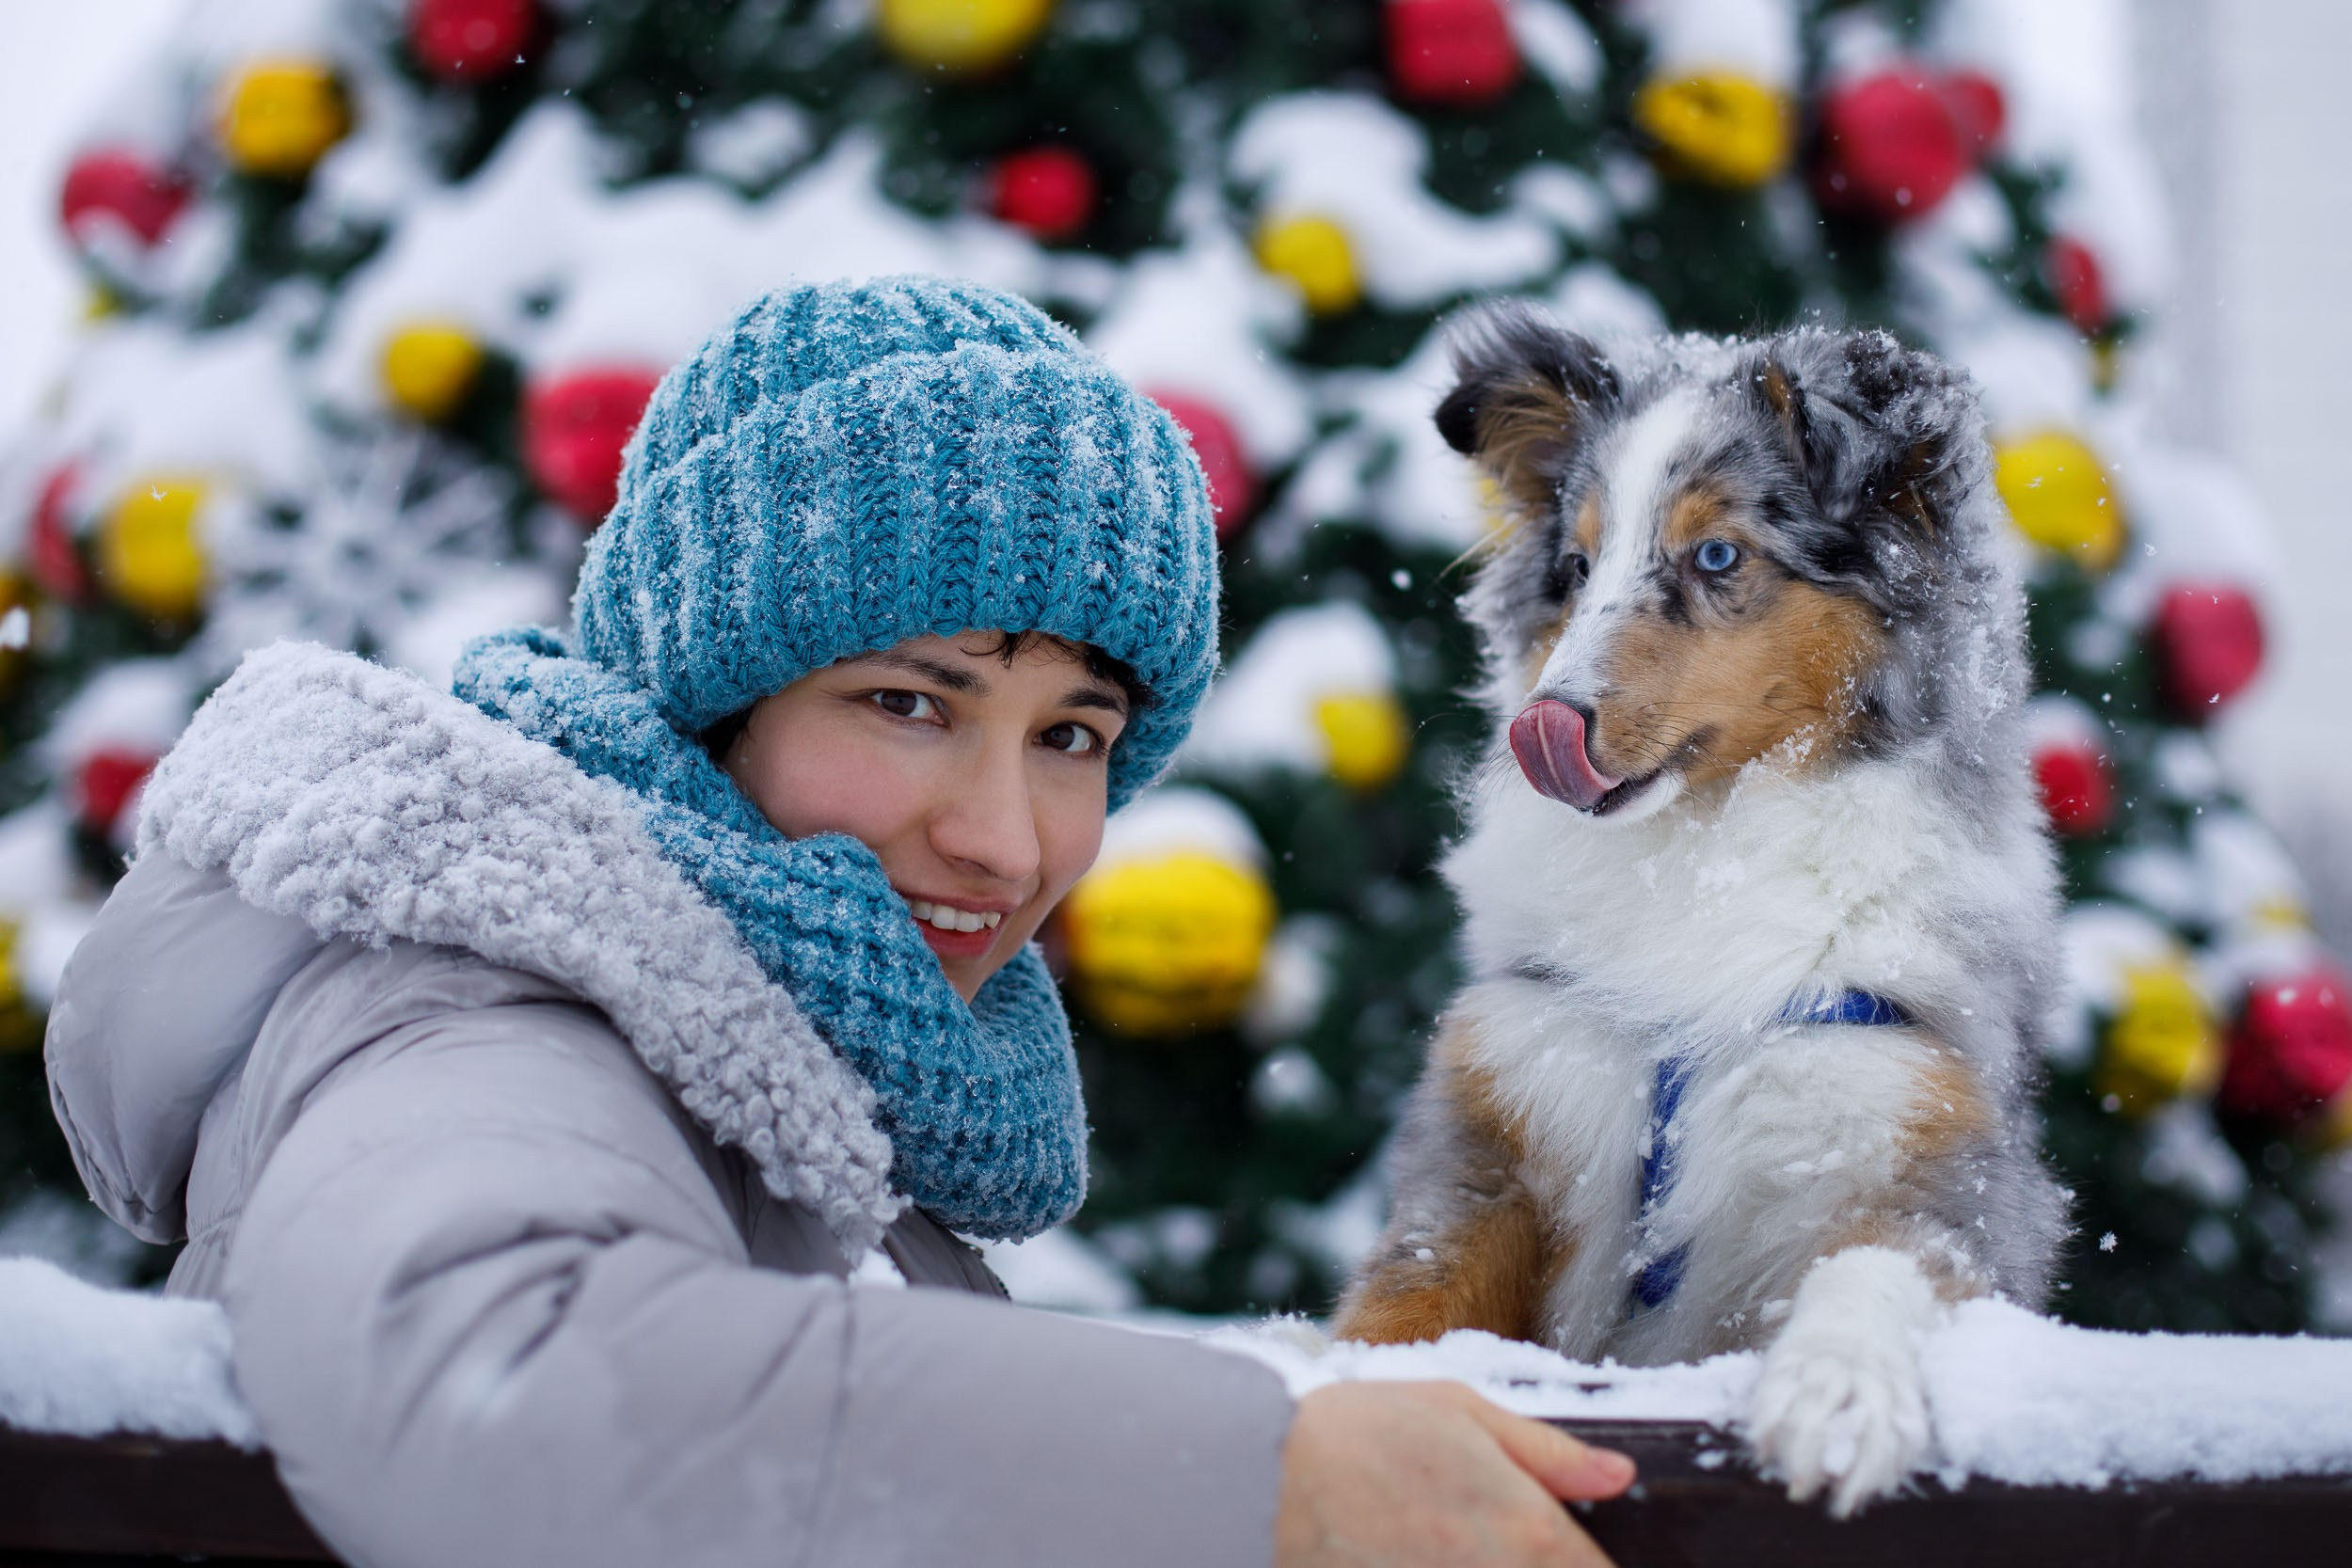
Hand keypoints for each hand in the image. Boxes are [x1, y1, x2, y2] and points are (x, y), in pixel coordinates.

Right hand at [1274, 1381, 1633, 1566]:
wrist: (1267, 1480)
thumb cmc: (1359, 1434)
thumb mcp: (1460, 1410)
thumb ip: (1548, 1453)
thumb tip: (1618, 1474)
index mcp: (1530, 1528)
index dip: (1596, 1564)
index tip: (1576, 1552)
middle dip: (1554, 1565)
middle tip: (1503, 1539)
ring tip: (1459, 1545)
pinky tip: (1424, 1558)